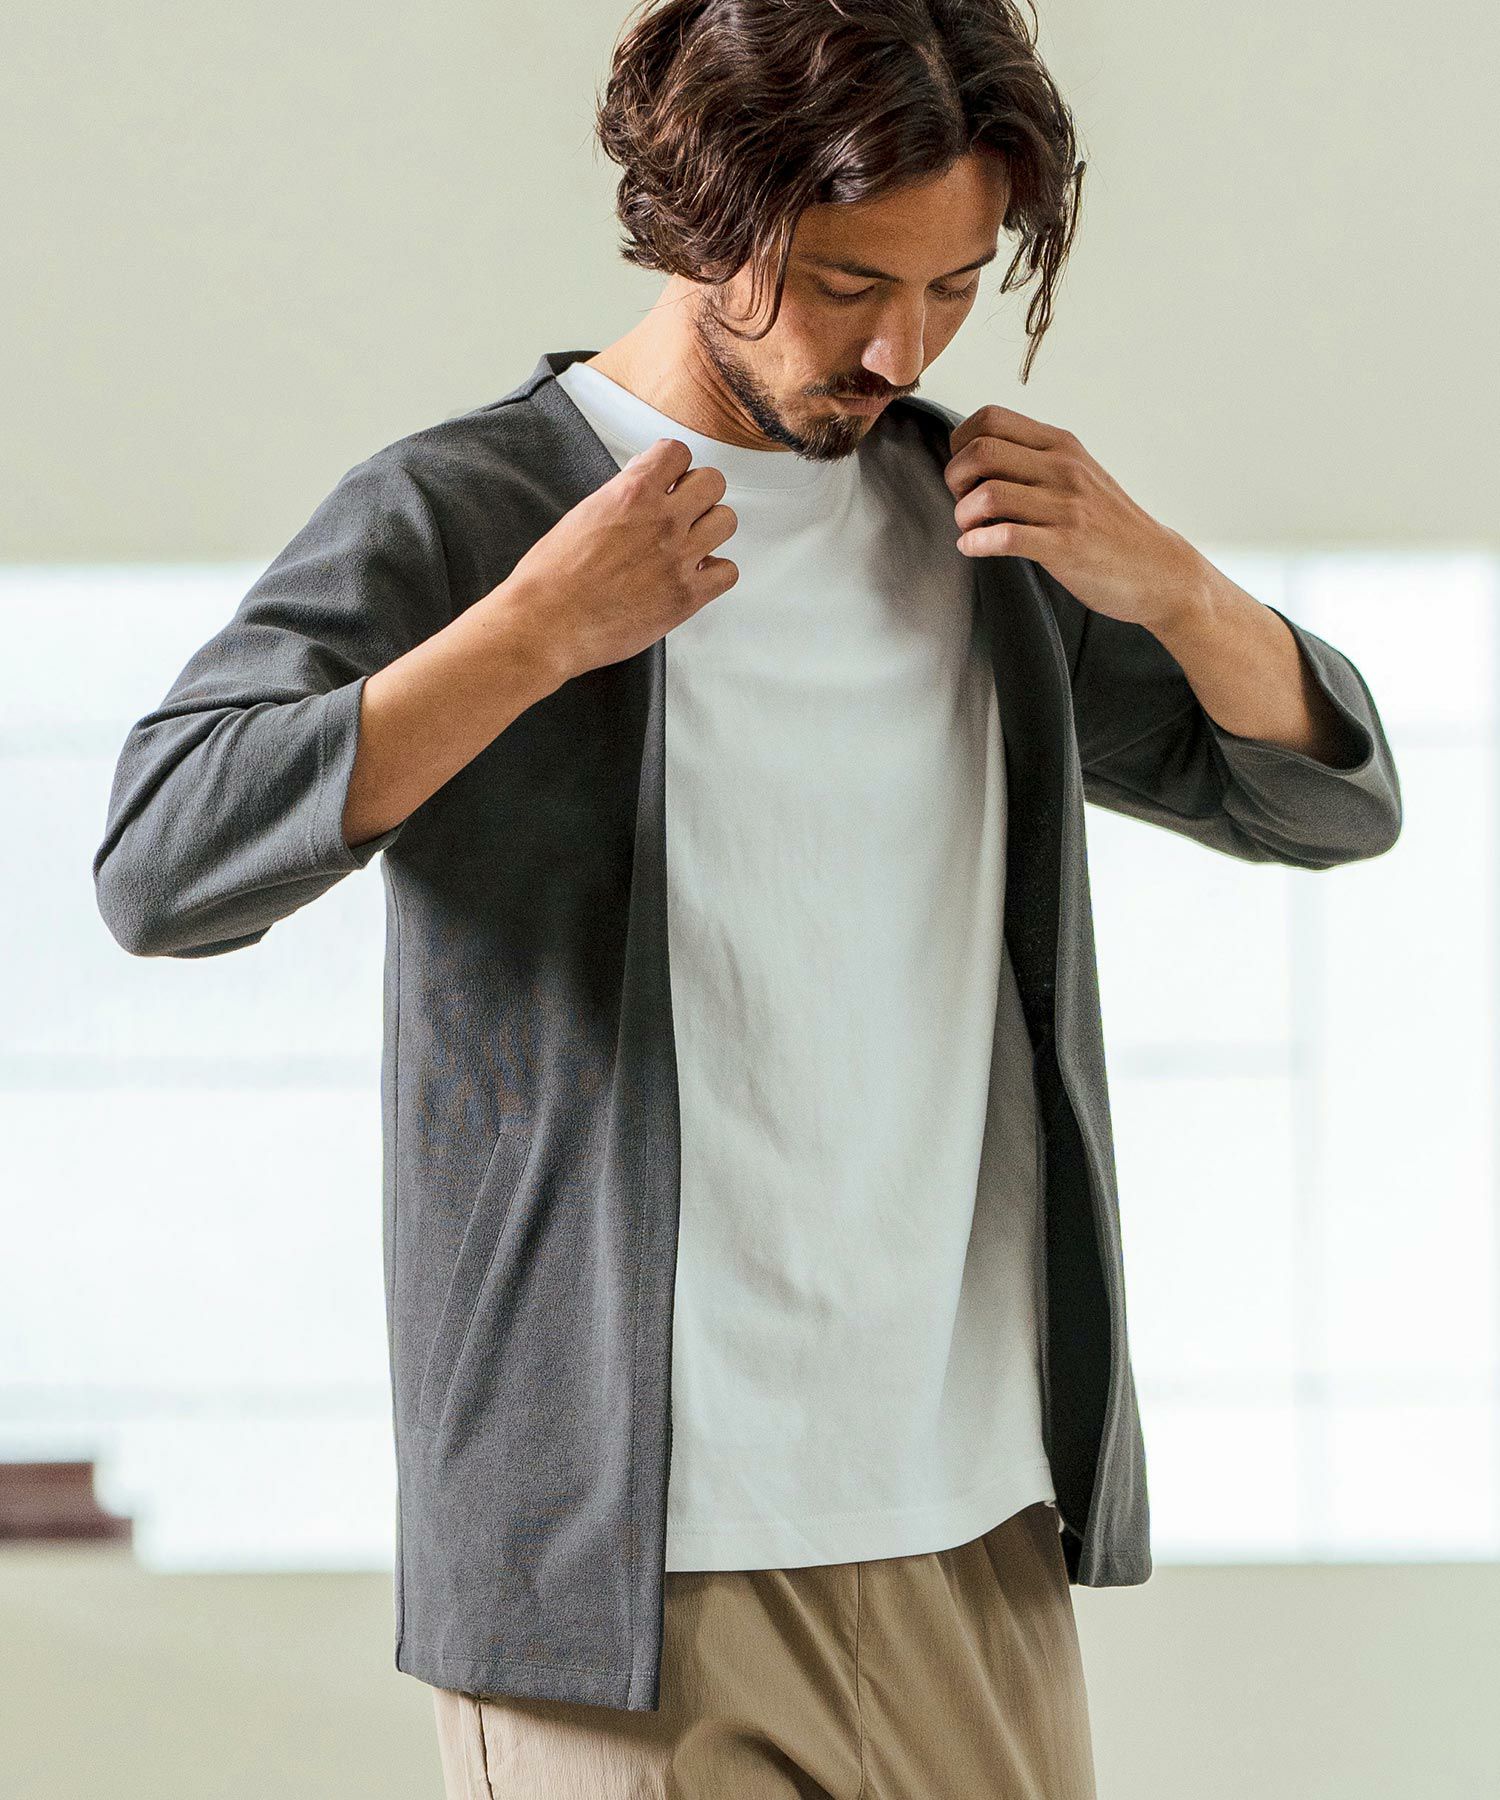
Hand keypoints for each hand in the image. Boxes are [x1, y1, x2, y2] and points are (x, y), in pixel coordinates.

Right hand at [492, 438, 739, 688]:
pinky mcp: (687, 596)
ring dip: (710, 528)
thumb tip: (642, 489)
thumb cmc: (552, 577)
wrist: (547, 624)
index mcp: (632, 493)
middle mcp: (662, 520)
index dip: (673, 466)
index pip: (678, 452)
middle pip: (713, 482)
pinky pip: (728, 572)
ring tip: (691, 542)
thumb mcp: (583, 515)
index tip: (669, 479)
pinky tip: (695, 575)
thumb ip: (621, 497)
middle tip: (683, 509)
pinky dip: (715, 573)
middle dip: (697, 493)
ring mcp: (679, 558)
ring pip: (726, 521)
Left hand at [944, 404, 1207, 634]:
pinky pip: (1007, 537)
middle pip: (980, 451)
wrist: (1158, 568)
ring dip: (964, 516)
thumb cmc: (1108, 526)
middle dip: (955, 479)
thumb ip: (1034, 462)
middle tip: (963, 503)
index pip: (990, 418)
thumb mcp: (1076, 476)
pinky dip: (977, 544)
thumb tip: (976, 460)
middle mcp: (1064, 468)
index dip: (961, 444)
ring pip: (989, 494)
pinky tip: (974, 548)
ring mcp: (1067, 506)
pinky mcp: (1067, 545)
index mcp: (1061, 445)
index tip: (966, 473)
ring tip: (971, 530)